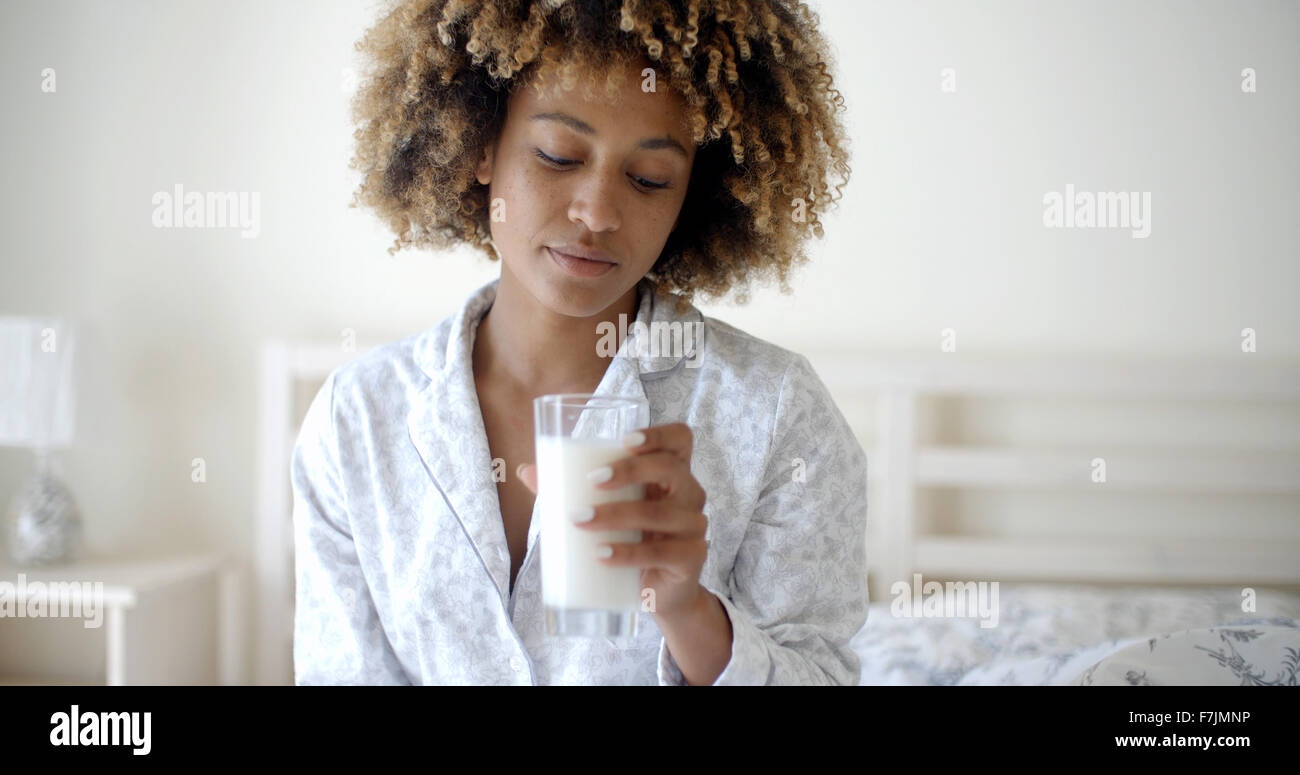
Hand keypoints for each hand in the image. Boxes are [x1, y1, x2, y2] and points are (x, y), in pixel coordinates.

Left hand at [516, 422, 709, 620]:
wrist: (660, 594)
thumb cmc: (632, 540)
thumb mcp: (607, 510)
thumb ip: (570, 490)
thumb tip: (527, 471)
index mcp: (672, 474)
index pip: (680, 439)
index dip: (659, 435)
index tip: (624, 440)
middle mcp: (689, 494)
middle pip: (671, 469)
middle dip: (630, 470)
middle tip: (592, 479)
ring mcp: (694, 526)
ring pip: (661, 513)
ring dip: (616, 515)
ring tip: (580, 521)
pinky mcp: (691, 559)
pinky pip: (661, 553)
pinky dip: (627, 553)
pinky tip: (601, 553)